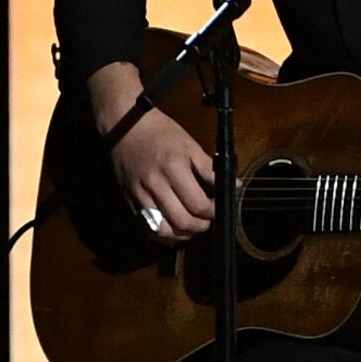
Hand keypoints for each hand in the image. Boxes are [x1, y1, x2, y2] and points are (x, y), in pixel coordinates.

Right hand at [90, 63, 214, 242]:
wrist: (125, 126)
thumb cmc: (162, 133)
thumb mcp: (191, 146)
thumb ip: (212, 170)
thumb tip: (235, 186)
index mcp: (174, 169)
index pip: (198, 204)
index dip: (214, 211)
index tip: (220, 207)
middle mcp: (155, 184)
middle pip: (182, 221)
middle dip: (201, 226)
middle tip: (208, 220)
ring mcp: (139, 194)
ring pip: (162, 230)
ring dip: (182, 234)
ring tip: (193, 227)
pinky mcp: (128, 199)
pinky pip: (145, 227)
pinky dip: (162, 235)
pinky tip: (174, 230)